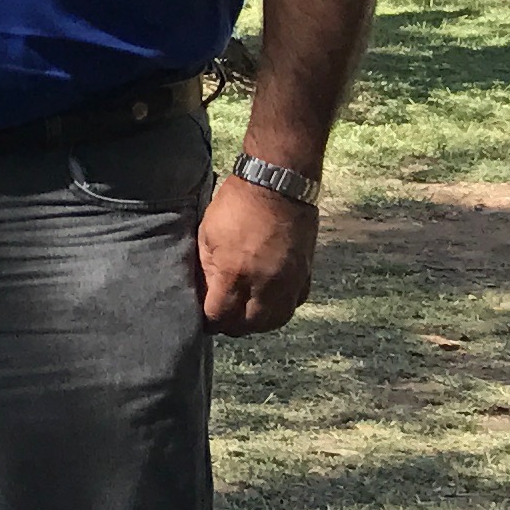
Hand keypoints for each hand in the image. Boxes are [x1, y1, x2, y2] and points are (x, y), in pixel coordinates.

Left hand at [196, 171, 316, 334]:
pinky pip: (294, 303)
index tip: (203, 317)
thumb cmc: (235, 205)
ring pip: (275, 320)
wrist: (278, 184)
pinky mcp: (305, 273)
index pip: (220, 317)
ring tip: (244, 314)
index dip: (209, 321)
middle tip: (222, 317)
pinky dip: (279, 308)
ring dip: (258, 322)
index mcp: (235, 274)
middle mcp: (266, 284)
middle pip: (249, 325)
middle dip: (232, 325)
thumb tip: (203, 293)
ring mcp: (289, 280)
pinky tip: (267, 301)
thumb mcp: (207, 235)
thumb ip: (206, 269)